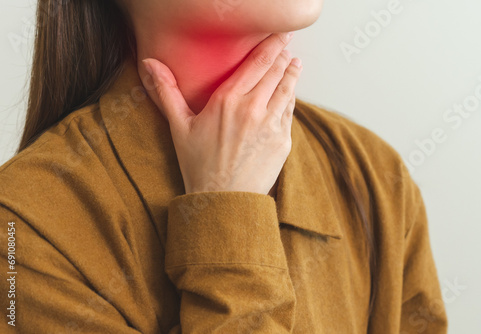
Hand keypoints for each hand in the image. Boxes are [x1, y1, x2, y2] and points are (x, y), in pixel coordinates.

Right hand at [141, 32, 302, 195]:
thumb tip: (149, 64)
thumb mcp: (179, 127)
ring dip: (292, 74)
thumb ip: (166, 92)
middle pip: (275, 72)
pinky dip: (291, 99)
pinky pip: (289, 113)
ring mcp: (271, 125)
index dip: (272, 46)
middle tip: (288, 45)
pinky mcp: (283, 141)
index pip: (257, 63)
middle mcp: (254, 108)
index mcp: (228, 100)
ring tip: (295, 64)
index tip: (280, 36)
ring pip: (287, 90)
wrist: (224, 200)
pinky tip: (290, 94)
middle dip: (283, 55)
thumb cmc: (199, 165)